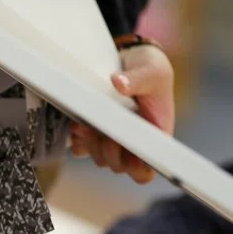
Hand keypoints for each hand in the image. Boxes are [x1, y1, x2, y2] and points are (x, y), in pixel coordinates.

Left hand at [70, 44, 174, 183]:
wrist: (130, 62)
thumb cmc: (150, 69)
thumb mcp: (151, 70)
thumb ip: (138, 79)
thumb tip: (120, 84)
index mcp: (155, 137)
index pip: (145, 171)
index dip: (135, 168)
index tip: (124, 145)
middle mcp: (134, 144)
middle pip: (118, 166)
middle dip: (109, 150)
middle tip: (102, 130)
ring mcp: (112, 141)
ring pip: (99, 158)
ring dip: (92, 144)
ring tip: (85, 124)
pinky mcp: (93, 134)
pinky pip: (82, 148)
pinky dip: (79, 140)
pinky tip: (77, 125)